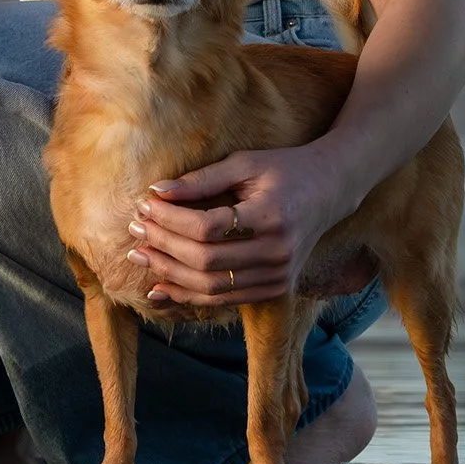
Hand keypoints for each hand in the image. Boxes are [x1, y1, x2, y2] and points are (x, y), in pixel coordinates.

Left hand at [125, 143, 351, 306]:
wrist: (330, 190)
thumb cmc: (283, 169)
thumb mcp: (244, 164)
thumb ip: (201, 180)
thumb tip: (156, 192)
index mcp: (272, 215)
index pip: (208, 227)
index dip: (170, 219)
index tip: (144, 205)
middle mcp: (278, 251)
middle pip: (205, 260)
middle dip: (163, 246)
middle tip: (134, 230)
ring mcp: (279, 275)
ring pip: (212, 287)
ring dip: (170, 274)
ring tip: (140, 257)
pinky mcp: (277, 288)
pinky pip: (226, 299)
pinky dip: (190, 295)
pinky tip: (162, 287)